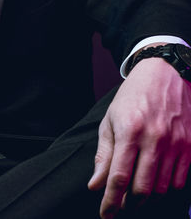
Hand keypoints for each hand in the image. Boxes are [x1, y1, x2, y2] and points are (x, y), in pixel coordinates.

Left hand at [88, 56, 190, 217]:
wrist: (165, 73)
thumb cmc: (132, 96)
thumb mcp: (111, 120)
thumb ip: (104, 154)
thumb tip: (95, 185)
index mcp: (129, 130)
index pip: (119, 177)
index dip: (111, 202)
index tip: (106, 215)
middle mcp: (154, 138)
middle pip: (143, 189)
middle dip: (130, 204)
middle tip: (122, 205)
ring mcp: (176, 143)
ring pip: (163, 188)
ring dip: (149, 196)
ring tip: (138, 191)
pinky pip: (181, 180)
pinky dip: (168, 187)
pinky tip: (157, 180)